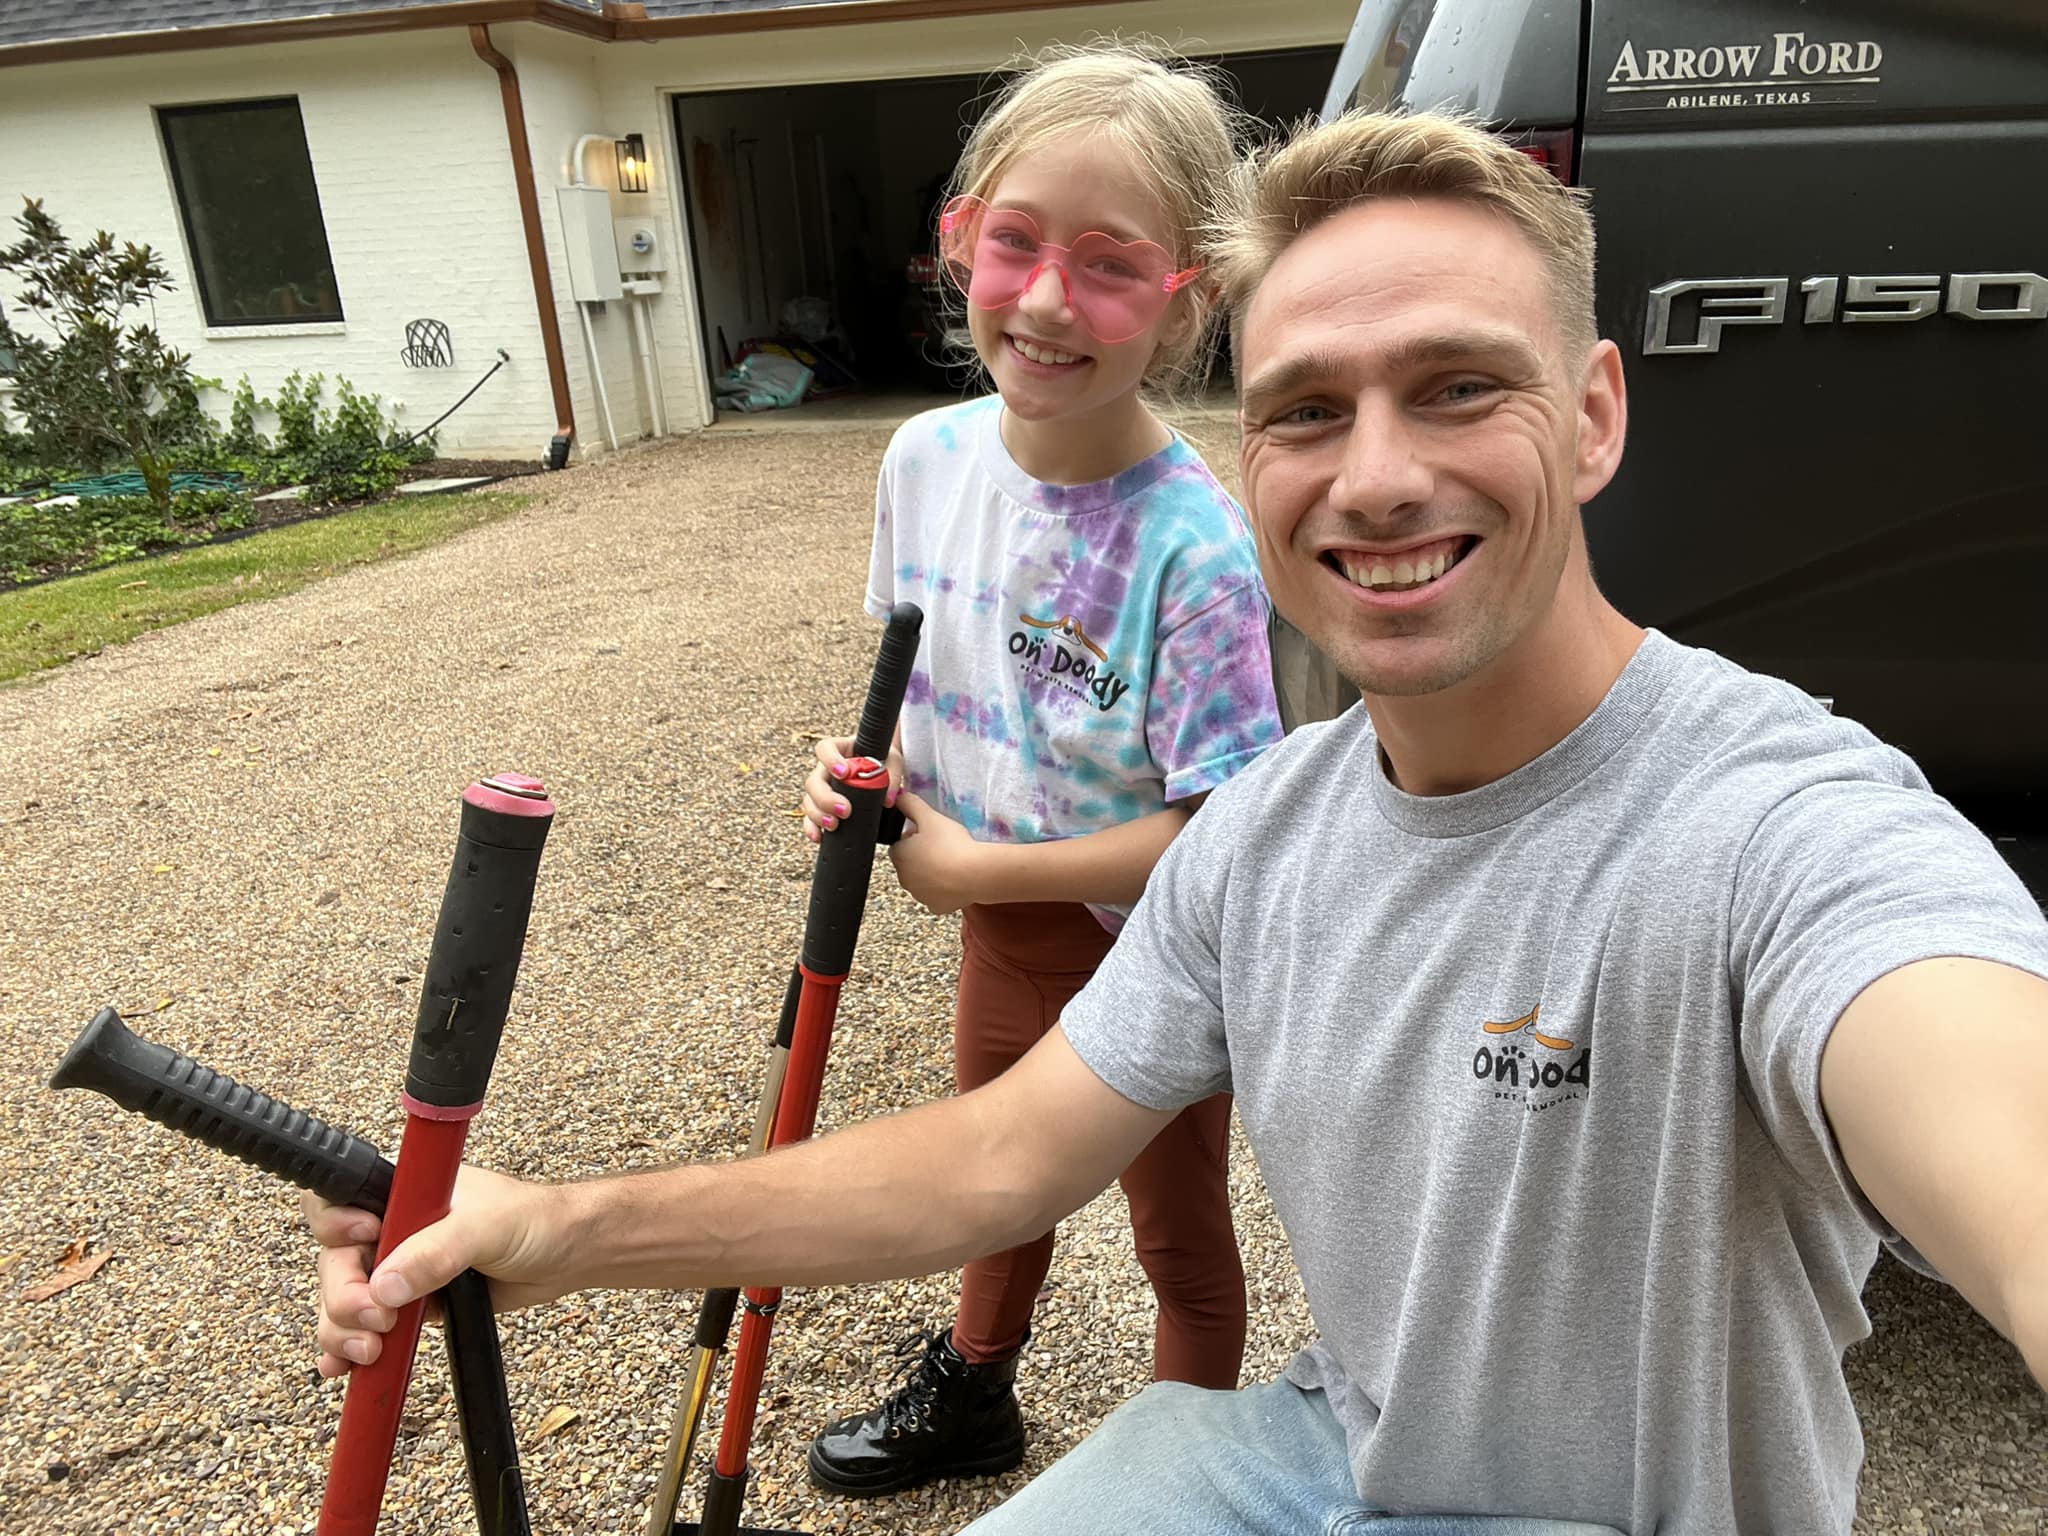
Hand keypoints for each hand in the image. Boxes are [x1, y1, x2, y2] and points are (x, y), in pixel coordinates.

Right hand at [303, 1165, 580, 1376]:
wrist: (568, 1254)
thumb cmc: (535, 1220)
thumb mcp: (487, 1228)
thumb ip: (437, 1252)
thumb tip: (385, 1285)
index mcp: (404, 1191)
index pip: (341, 1198)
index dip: (336, 1224)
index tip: (364, 1244)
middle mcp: (394, 1225)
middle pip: (335, 1261)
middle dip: (344, 1296)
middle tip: (376, 1320)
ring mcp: (400, 1265)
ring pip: (345, 1298)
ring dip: (344, 1329)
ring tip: (369, 1352)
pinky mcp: (411, 1301)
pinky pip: (367, 1325)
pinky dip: (349, 1346)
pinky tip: (344, 1367)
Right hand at [801, 735, 904, 844]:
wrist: (884, 772)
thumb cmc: (884, 760)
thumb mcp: (892, 761)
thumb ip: (892, 775)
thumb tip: (887, 800)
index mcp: (839, 750)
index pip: (825, 749)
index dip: (830, 760)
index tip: (844, 773)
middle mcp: (825, 770)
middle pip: (813, 782)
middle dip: (826, 798)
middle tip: (845, 810)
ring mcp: (822, 789)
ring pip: (809, 801)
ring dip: (818, 815)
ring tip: (834, 825)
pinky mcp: (823, 808)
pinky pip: (810, 819)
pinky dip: (812, 828)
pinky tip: (819, 837)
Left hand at [888, 791, 991, 914]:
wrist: (974, 874)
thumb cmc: (950, 844)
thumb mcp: (930, 816)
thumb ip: (911, 804)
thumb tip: (897, 796)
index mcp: (899, 856)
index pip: (899, 845)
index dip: (913, 839)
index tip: (930, 836)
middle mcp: (904, 879)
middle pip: (909, 864)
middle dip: (920, 857)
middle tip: (942, 848)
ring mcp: (920, 895)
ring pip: (922, 882)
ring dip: (931, 874)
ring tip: (951, 863)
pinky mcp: (936, 907)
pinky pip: (937, 897)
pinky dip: (944, 890)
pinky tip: (955, 880)